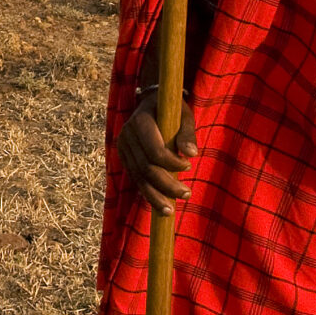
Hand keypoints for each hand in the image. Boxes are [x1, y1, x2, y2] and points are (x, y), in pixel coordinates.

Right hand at [116, 90, 196, 213]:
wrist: (151, 104)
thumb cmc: (172, 110)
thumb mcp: (183, 114)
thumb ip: (187, 133)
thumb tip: (192, 154)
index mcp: (140, 121)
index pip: (154, 150)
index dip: (171, 163)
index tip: (189, 165)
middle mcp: (126, 135)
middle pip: (145, 168)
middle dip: (166, 185)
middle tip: (187, 194)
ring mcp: (123, 147)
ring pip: (138, 178)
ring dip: (155, 196)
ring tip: (170, 211)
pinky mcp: (124, 158)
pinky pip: (135, 179)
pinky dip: (147, 193)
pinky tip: (160, 205)